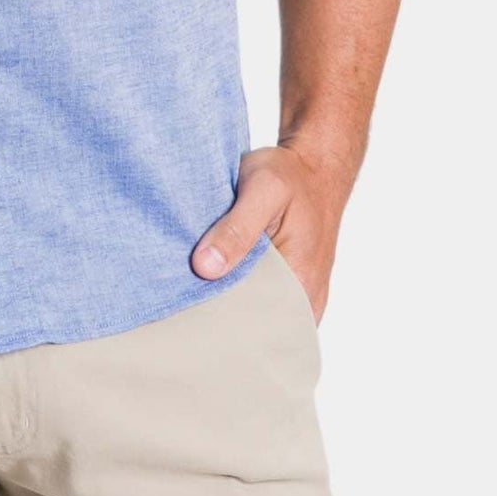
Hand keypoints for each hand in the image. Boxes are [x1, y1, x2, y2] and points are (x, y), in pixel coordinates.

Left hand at [189, 143, 352, 321]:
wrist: (316, 167)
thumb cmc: (291, 176)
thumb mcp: (263, 189)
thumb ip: (237, 228)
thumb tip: (205, 268)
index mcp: (300, 285)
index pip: (255, 329)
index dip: (217, 323)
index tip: (184, 310)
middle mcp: (303, 301)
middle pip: (252, 328)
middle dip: (216, 318)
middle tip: (180, 301)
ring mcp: (296, 298)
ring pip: (253, 317)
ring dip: (224, 306)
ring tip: (191, 293)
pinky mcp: (287, 288)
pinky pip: (258, 304)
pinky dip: (234, 295)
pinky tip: (210, 281)